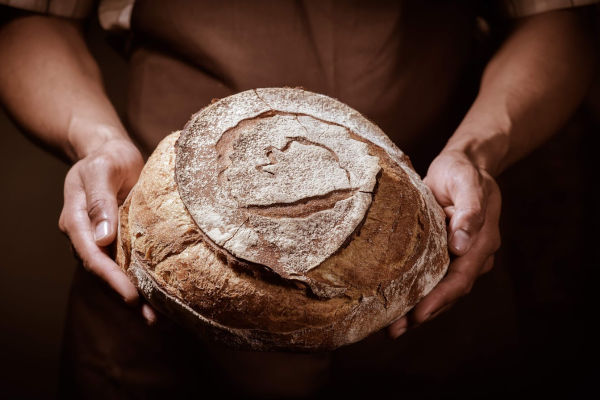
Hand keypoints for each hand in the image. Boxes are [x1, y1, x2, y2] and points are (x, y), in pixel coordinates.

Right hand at [58, 138, 156, 323]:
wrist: (111, 153)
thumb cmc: (106, 158)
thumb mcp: (101, 170)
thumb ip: (99, 200)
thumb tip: (103, 237)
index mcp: (76, 221)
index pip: (91, 255)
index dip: (110, 277)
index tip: (129, 294)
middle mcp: (88, 236)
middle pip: (104, 272)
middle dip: (125, 295)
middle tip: (150, 317)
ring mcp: (104, 239)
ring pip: (117, 272)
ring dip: (135, 295)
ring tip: (158, 318)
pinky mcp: (121, 239)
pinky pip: (130, 262)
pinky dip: (143, 279)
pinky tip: (161, 296)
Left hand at [388, 149, 500, 337]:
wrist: (462, 166)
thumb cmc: (462, 172)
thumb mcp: (467, 182)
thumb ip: (469, 212)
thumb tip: (460, 245)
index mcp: (482, 242)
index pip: (461, 277)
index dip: (440, 297)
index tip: (419, 314)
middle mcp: (471, 256)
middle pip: (449, 292)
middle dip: (423, 313)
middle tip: (395, 331)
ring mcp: (458, 257)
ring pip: (439, 290)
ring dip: (417, 310)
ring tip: (391, 329)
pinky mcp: (442, 254)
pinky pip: (431, 278)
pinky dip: (415, 294)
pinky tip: (395, 306)